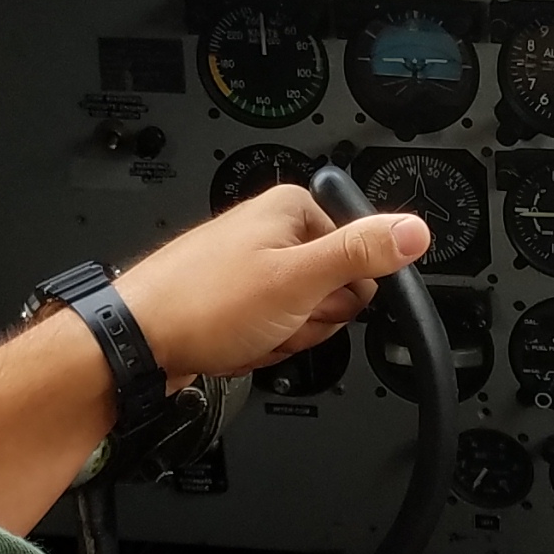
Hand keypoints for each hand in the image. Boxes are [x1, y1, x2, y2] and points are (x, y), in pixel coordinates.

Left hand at [115, 183, 429, 382]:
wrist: (138, 343)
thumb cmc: (202, 304)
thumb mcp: (297, 279)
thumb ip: (361, 253)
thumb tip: (415, 229)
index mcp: (293, 209)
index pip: (361, 258)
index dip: (340, 295)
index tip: (310, 301)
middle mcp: (273, 231)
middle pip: (334, 291)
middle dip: (309, 320)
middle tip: (273, 320)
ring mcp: (253, 266)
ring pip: (304, 316)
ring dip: (283, 336)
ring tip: (248, 331)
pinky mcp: (237, 298)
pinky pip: (274, 329)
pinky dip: (260, 344)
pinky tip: (236, 341)